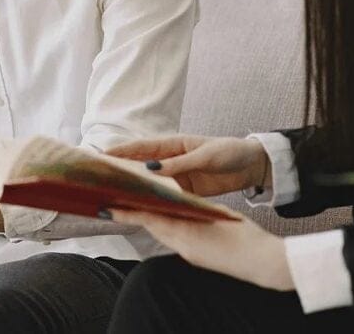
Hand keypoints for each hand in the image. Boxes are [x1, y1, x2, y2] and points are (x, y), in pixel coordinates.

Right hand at [106, 134, 268, 196]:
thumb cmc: (229, 152)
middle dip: (122, 171)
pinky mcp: (186, 191)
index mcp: (173, 144)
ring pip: (151, 183)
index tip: (101, 157)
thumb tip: (151, 169)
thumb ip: (180, 163)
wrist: (252, 165)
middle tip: (101, 180)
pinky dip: (155, 202)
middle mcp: (171, 160)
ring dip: (137, 189)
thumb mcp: (205, 156)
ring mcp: (177, 176)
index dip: (121, 152)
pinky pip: (166, 196)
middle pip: (141, 166)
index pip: (142, 148)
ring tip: (117, 198)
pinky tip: (144, 210)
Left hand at [110, 208, 294, 290]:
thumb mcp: (217, 215)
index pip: (149, 219)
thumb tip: (179, 201)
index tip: (109, 207)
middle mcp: (183, 245)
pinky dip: (165, 229)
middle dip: (135, 213)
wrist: (264, 263)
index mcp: (186, 232)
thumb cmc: (244, 236)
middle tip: (116, 201)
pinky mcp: (196, 259)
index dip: (128, 213)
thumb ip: (195, 208)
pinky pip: (173, 241)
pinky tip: (166, 220)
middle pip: (152, 226)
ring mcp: (189, 254)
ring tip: (135, 206)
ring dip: (149, 220)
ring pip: (162, 233)